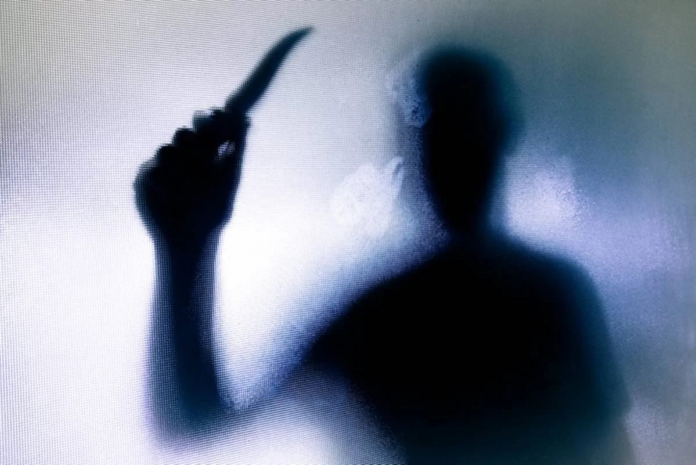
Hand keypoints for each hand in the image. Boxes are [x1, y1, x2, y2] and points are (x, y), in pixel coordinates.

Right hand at [135, 108, 248, 250]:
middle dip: (193, 141)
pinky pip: (154, 170)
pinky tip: (172, 199)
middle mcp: (183, 157)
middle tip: (204, 153)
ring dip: (179, 165)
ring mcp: (164, 167)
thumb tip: (247, 120)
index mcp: (204, 155)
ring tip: (189, 189)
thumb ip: (237, 148)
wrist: (191, 238)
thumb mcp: (229, 177)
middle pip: (184, 133)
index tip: (218, 118)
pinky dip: (166, 183)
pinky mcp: (146, 180)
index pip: (205, 128)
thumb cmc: (214, 210)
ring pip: (167, 149)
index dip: (211, 120)